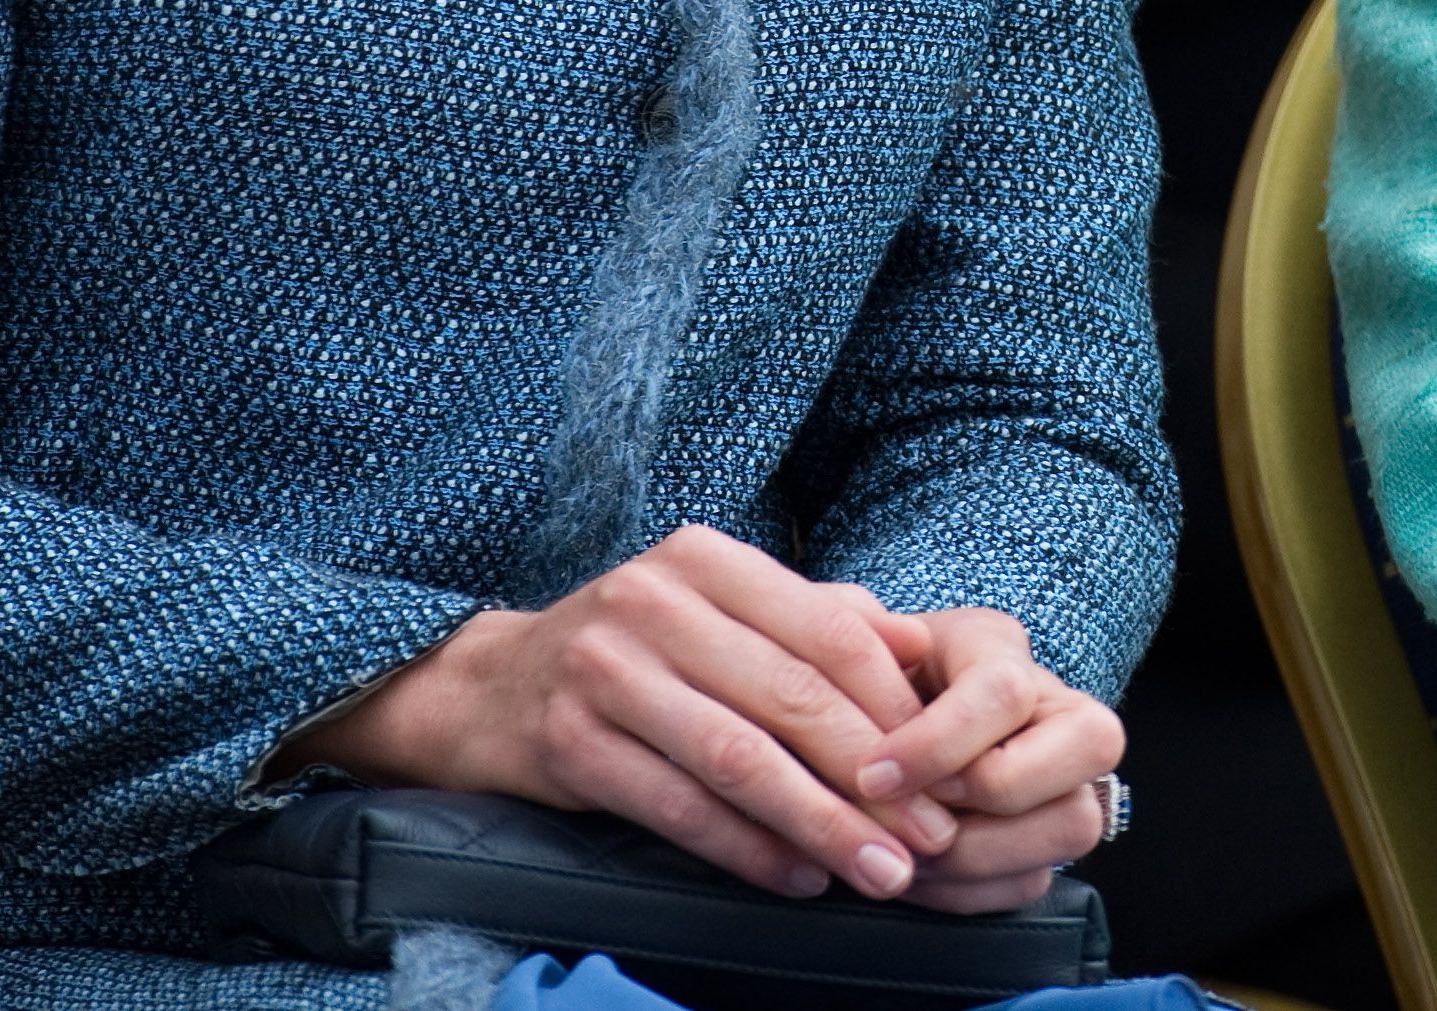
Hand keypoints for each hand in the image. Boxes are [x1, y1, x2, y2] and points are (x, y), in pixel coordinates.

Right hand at [285, 525, 950, 898]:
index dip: (894, 709)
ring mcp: (603, 671)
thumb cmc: (638, 651)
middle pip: (790, 697)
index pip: (828, 631)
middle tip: (931, 838)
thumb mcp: (720, 610)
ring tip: (879, 872)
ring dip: (819, 824)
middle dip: (873, 778)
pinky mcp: (568, 743)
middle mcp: (653, 601)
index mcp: (706, 559)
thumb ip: (817, 621)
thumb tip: (924, 652)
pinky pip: (676, 807)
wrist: (489, 688)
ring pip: (738, 758)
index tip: (947, 772)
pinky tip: (795, 878)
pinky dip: (745, 849)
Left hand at [851, 604, 1123, 914]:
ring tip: (906, 853)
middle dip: (990, 796)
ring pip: (1075, 824)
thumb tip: (897, 635)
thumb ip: (860, 628)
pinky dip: (968, 892)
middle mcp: (1056, 707)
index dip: (939, 744)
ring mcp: (1065, 778)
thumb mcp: (853, 643)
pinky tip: (916, 874)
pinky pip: (1033, 882)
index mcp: (1000, 648)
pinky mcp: (1045, 841)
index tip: (871, 776)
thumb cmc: (864, 683)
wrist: (873, 722)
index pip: (1006, 690)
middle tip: (913, 814)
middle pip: (1088, 746)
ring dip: (978, 855)